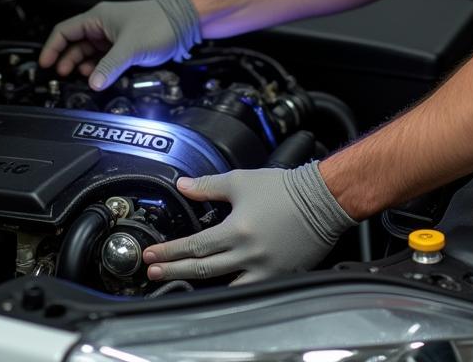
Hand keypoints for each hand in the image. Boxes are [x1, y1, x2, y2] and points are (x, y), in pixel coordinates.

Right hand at [38, 0, 200, 90]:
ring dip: (84, 66)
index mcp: (98, 18)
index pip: (64, 31)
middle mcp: (103, 26)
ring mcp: (113, 36)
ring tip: (84, 78)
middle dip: (67, 60)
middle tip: (63, 76)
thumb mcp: (130, 47)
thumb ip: (109, 66)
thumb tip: (92, 83)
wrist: (184, 22)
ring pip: (89, 52)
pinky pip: (104, 58)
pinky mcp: (124, 46)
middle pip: (74, 44)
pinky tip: (99, 76)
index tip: (45, 64)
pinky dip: (99, 68)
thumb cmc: (160, 23)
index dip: (52, 48)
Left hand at [143, 163, 355, 284]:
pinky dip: (230, 291)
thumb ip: (208, 185)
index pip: (194, 246)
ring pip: (223, 286)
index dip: (169, 252)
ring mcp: (264, 271)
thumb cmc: (283, 189)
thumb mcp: (241, 181)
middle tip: (153, 272)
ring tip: (177, 284)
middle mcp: (248, 255)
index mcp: (237, 230)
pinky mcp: (278, 277)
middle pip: (202, 269)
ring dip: (197, 285)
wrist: (321, 200)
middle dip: (173, 270)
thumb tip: (183, 185)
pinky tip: (216, 289)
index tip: (151, 255)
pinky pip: (249, 290)